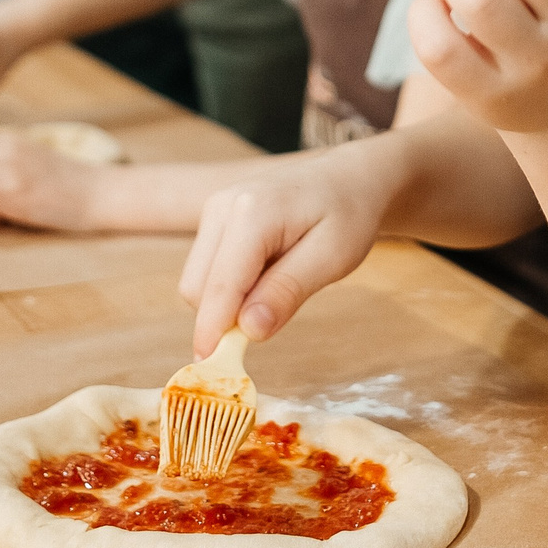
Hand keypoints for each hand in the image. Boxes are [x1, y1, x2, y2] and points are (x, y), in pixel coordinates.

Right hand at [176, 156, 397, 355]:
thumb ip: (287, 291)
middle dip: (221, 318)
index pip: (220, 285)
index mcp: (253, 213)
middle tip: (269, 326)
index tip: (212, 369)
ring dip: (226, 302)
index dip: (213, 331)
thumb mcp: (332, 258)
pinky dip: (229, 287)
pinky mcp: (214, 217)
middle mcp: (223, 206)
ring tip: (278, 287)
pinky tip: (266, 275)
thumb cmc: (349, 215)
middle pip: (198, 287)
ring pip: (197, 280)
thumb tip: (248, 330)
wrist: (349, 178)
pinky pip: (207, 268)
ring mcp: (214, 208)